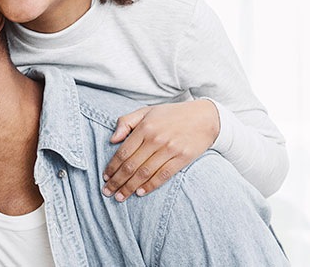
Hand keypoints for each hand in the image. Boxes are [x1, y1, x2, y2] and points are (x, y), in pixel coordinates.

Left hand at [101, 99, 219, 200]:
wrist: (205, 117)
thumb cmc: (171, 115)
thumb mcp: (146, 111)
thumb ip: (126, 122)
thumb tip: (112, 139)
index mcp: (144, 128)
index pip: (123, 152)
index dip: (112, 167)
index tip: (105, 177)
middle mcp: (156, 139)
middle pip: (131, 166)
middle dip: (117, 181)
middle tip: (107, 192)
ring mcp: (170, 150)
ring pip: (145, 173)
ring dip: (130, 187)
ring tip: (120, 197)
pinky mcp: (183, 158)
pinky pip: (163, 176)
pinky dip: (150, 186)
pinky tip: (140, 193)